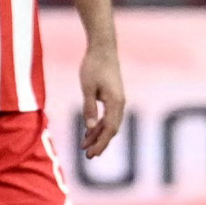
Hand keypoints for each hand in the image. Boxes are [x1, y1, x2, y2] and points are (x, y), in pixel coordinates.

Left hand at [77, 38, 129, 160]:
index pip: (109, 129)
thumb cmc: (94, 65)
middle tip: (88, 156)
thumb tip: (89, 128)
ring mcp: (118, 100)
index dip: (101, 143)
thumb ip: (89, 108)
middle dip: (100, 143)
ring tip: (85, 146)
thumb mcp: (87, 87)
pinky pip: (108, 115)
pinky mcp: (113, 96)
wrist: (103, 48)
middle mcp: (120, 103)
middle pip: (112, 129)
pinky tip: (89, 130)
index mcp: (115, 102)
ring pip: (110, 123)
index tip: (91, 154)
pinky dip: (99, 124)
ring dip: (98, 135)